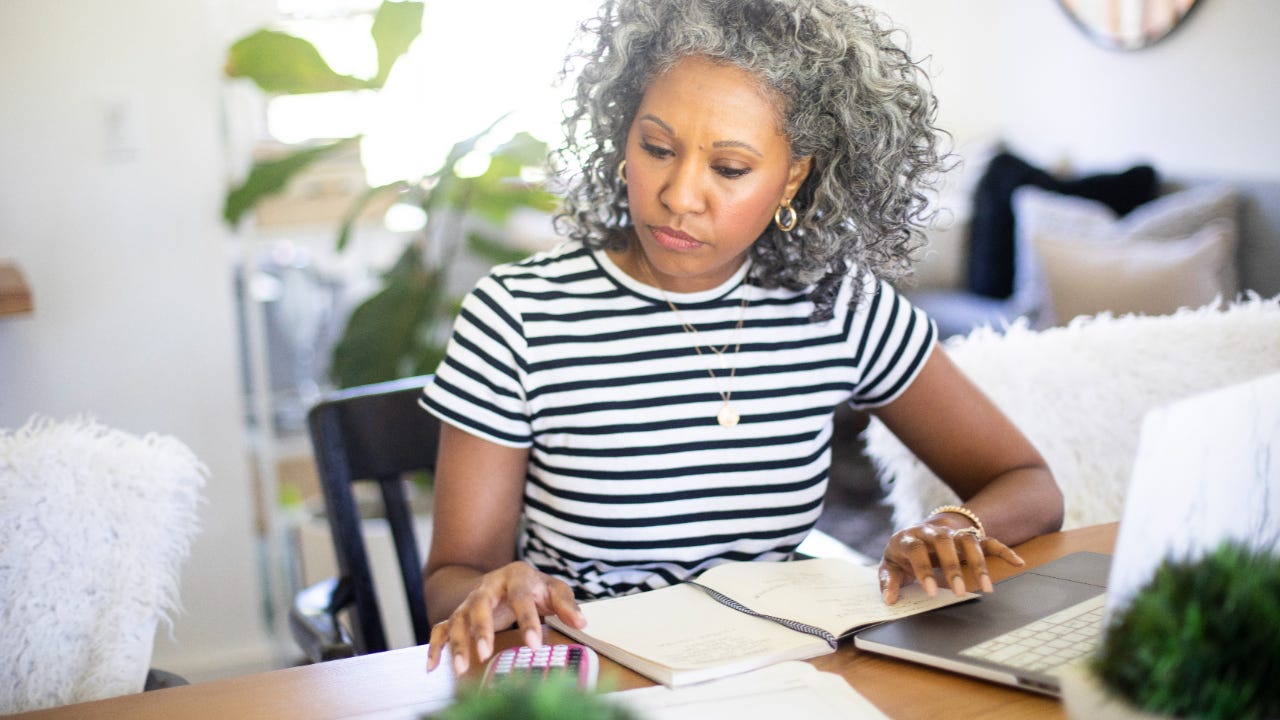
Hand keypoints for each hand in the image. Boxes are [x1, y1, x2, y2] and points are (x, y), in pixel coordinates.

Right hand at [424, 561, 584, 674]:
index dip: (528, 622)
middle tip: (486, 654)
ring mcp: (470, 601)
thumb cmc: (535, 588)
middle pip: (480, 605)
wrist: (507, 578)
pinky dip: (435, 647)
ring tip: (461, 668)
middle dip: (482, 630)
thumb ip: (566, 605)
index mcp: (515, 577)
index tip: (535, 645)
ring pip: (458, 619)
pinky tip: (433, 666)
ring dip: (458, 643)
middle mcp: (488, 587)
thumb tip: (581, 622)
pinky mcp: (458, 615)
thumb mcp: (554, 590)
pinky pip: (441, 629)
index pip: (521, 599)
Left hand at [877, 521, 1023, 604]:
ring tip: (986, 587)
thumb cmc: (902, 555)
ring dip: (978, 562)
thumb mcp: (890, 566)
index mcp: (908, 538)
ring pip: (968, 540)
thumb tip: (890, 599)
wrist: (917, 532)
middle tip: (960, 591)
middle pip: (944, 541)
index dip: (924, 568)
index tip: (932, 590)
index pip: (916, 549)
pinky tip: (1017, 562)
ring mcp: (951, 533)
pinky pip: (988, 540)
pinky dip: (1003, 550)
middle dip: (953, 566)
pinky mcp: (968, 536)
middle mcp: (931, 531)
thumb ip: (889, 581)